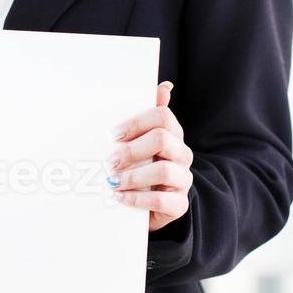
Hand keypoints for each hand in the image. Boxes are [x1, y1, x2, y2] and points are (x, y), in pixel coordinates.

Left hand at [107, 82, 193, 231]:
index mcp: (173, 134)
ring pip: (164, 170)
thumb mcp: (140, 141)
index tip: (114, 134)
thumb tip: (164, 87)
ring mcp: (183, 179)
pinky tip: (120, 198)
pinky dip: (137, 199)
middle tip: (110, 161)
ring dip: (132, 176)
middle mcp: (181, 154)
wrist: (151, 205)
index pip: (162, 116)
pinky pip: (162, 200)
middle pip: (162, 139)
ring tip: (113, 182)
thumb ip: (146, 116)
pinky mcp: (179, 204)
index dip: (136, 123)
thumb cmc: (142, 167)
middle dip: (131, 150)